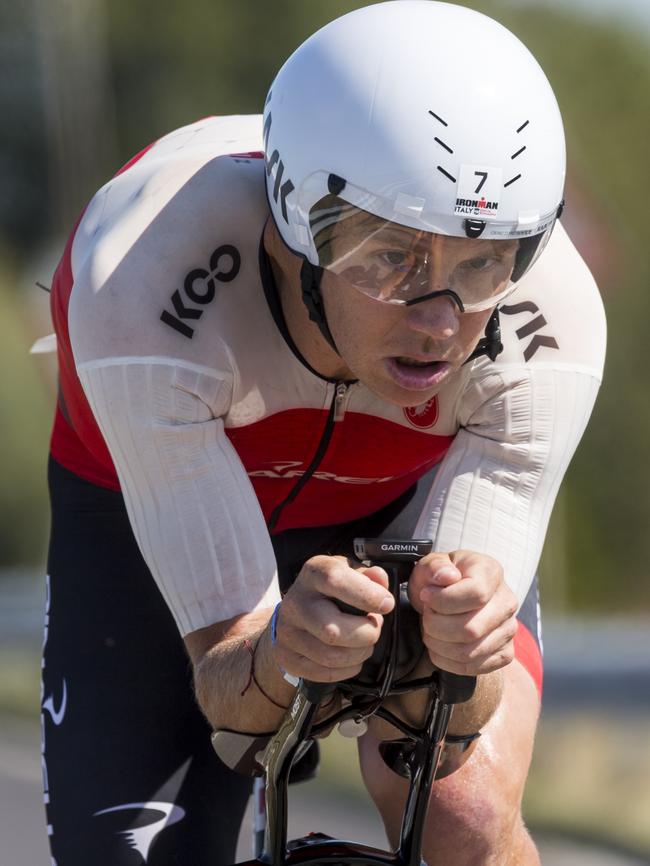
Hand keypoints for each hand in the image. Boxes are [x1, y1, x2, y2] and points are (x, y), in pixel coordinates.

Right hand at [272, 555, 394, 682]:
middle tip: (374, 626)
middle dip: (366, 634)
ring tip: (364, 641)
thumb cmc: (327, 590)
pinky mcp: (287, 657)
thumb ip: (368, 575)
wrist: (293, 611)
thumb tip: (379, 578)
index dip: (366, 594)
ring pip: (332, 657)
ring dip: (360, 653)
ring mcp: (288, 632)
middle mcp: (296, 603)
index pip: (335, 581)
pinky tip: (351, 655)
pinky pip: (326, 673)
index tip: (386, 604)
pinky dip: (348, 668)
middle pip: (333, 631)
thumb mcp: (347, 572)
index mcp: (313, 575)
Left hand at [408, 551, 517, 675]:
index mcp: (491, 573)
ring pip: (469, 652)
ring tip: (429, 630)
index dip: (443, 600)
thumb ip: (435, 567)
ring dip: (438, 644)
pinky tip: (438, 645)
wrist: (451, 600)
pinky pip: (472, 667)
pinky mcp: (503, 653)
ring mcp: (508, 630)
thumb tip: (447, 576)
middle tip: (426, 615)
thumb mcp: (431, 565)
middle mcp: (507, 602)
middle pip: (471, 629)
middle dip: (436, 625)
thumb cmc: (440, 581)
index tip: (426, 596)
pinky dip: (446, 661)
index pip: (476, 594)